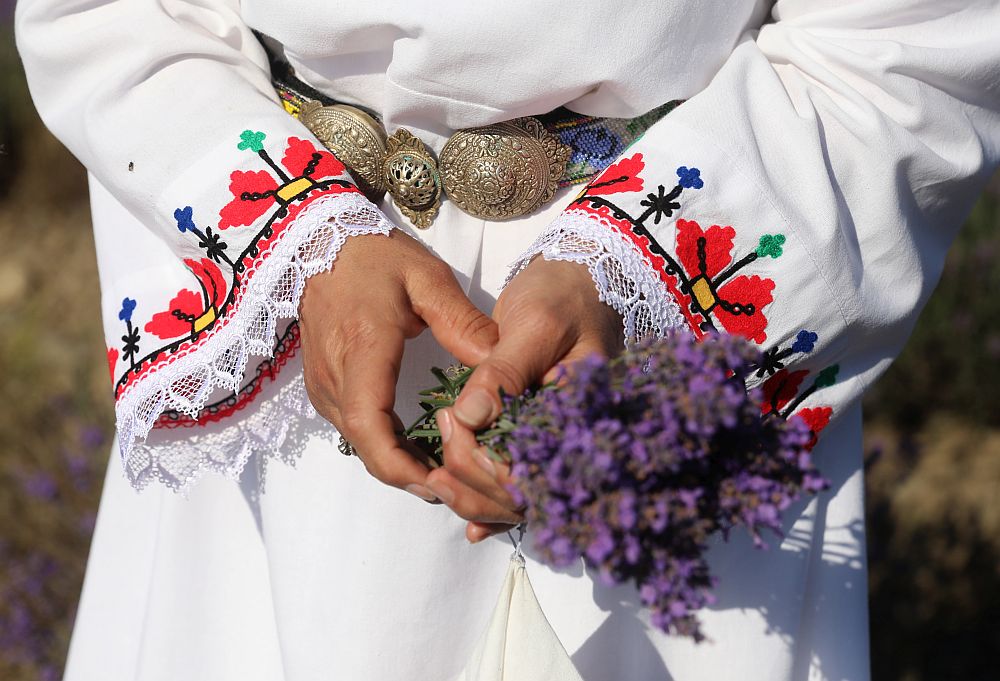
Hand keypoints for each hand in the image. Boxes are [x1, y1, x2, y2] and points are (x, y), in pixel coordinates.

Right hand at [299, 230, 497, 501]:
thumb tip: (499, 366)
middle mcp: (335, 376)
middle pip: (365, 445)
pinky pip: (353, 427)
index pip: (369, 425)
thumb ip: (463, 323)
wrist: (318, 242)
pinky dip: (384, 444)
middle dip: (408, 475)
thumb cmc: (374, 258)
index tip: (438, 481)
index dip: (400, 465)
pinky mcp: (323, 385)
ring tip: (445, 468)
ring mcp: (323, 383)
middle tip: (457, 484)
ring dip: (397, 462)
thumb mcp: (426, 279)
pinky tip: (418, 446)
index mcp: (362, 349)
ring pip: (358, 441)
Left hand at [424, 258, 624, 541]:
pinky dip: (497, 509)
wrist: (584, 284)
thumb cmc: (565, 297)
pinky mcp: (544, 441)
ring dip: (476, 499)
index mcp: (581, 414)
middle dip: (473, 485)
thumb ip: (504, 372)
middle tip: (439, 444)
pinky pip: (524, 487)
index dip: (484, 463)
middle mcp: (575, 440)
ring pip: (520, 498)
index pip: (532, 465)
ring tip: (438, 479)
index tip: (452, 427)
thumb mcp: (536, 324)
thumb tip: (470, 417)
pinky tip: (472, 527)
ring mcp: (560, 445)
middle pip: (524, 493)